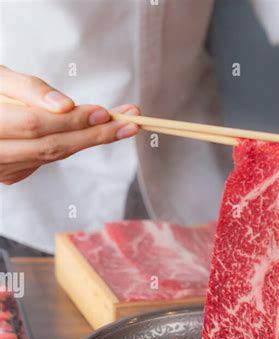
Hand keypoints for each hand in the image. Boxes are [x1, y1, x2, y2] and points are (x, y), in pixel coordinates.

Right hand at [0, 65, 139, 184]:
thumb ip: (29, 89)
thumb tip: (66, 106)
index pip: (36, 126)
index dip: (72, 120)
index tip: (106, 112)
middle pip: (51, 147)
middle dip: (93, 136)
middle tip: (131, 123)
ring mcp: (2, 170)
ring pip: (52, 156)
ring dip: (88, 141)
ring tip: (121, 125)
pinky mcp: (11, 175)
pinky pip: (45, 159)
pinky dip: (68, 144)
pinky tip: (87, 132)